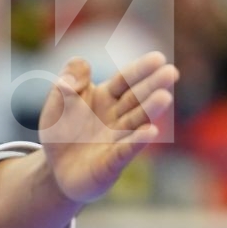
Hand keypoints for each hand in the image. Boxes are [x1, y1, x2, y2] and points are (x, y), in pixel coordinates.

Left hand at [35, 52, 176, 203]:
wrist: (55, 169)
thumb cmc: (61, 132)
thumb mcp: (57, 103)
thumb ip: (68, 81)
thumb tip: (80, 61)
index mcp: (106, 97)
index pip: (125, 80)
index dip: (140, 69)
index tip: (158, 58)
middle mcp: (117, 117)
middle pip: (136, 98)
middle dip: (153, 86)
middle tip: (171, 72)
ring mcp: (117, 140)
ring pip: (136, 122)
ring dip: (150, 110)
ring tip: (164, 97)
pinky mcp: (111, 164)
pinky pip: (125, 151)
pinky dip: (136, 141)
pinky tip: (150, 131)